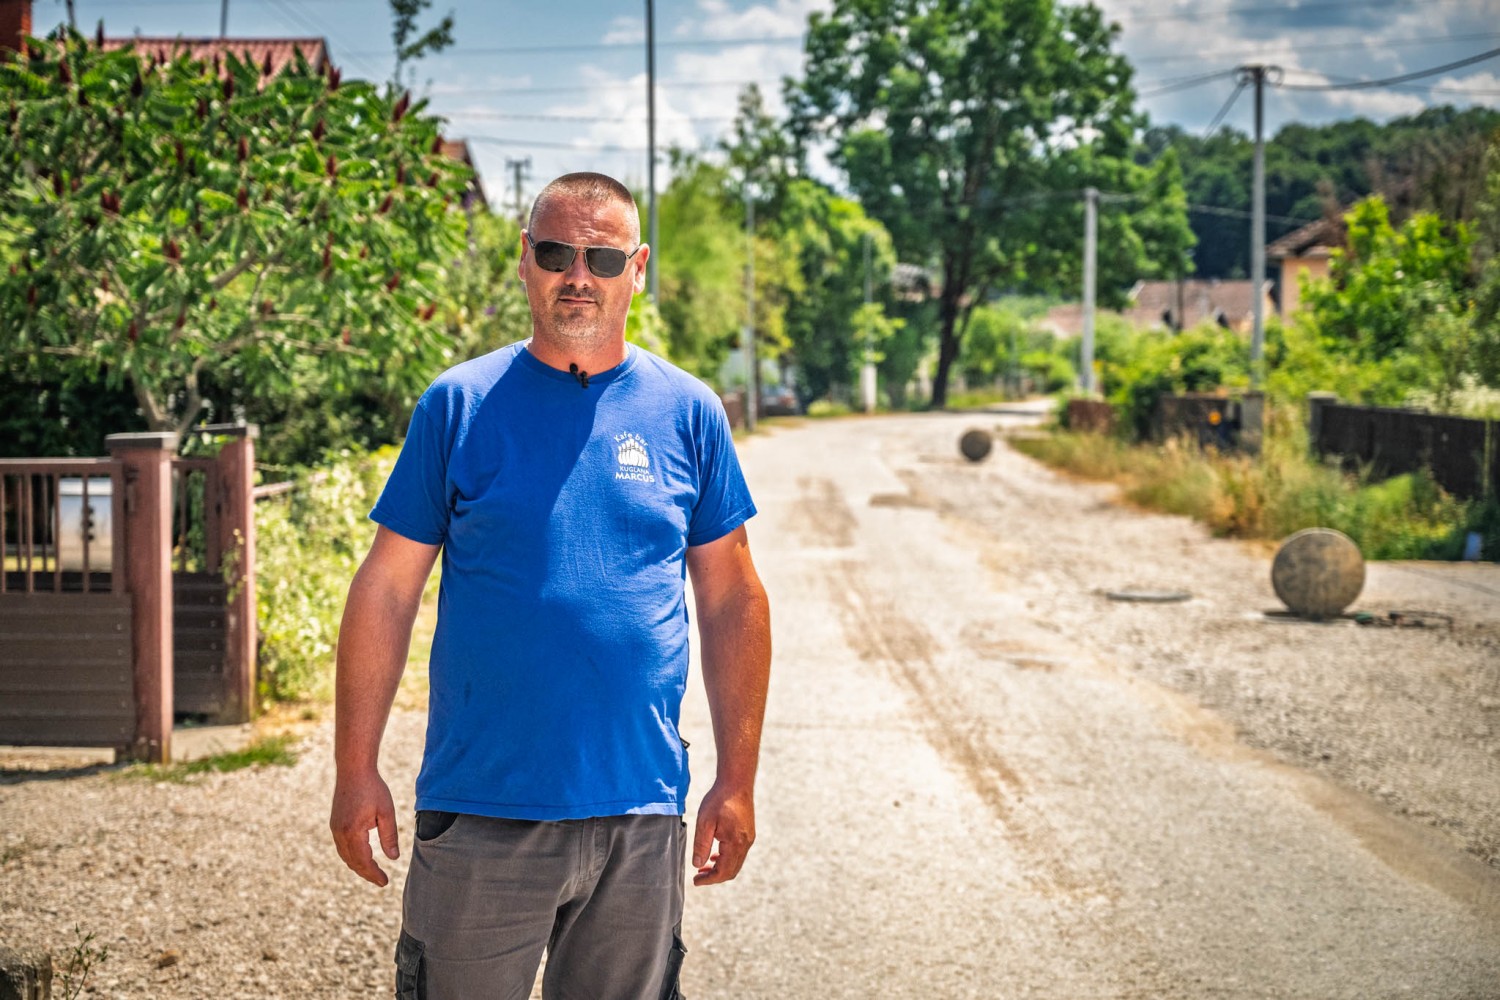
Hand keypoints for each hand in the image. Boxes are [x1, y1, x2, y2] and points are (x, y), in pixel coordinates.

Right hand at [330, 769, 399, 886]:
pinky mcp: (335, 823)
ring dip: (358, 866)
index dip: (374, 874)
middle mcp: (340, 833)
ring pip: (345, 856)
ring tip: (373, 872)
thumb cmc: (373, 788)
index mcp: (353, 832)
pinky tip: (362, 857)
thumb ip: (389, 836)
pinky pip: (342, 847)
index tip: (385, 882)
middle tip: (381, 881)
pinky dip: (352, 856)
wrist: (353, 770)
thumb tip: (393, 858)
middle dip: (367, 873)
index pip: (364, 861)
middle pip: (353, 862)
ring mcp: (335, 828)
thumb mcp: (386, 812)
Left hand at [692, 781, 754, 885]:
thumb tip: (697, 865)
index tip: (695, 881)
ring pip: (735, 863)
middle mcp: (745, 844)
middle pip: (731, 871)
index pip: (723, 872)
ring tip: (704, 867)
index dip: (709, 880)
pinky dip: (726, 859)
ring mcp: (749, 839)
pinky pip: (738, 854)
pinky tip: (715, 855)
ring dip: (720, 868)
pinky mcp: (748, 833)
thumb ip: (701, 845)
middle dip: (714, 877)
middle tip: (698, 876)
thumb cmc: (719, 800)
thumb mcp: (704, 822)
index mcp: (735, 843)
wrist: (736, 782)